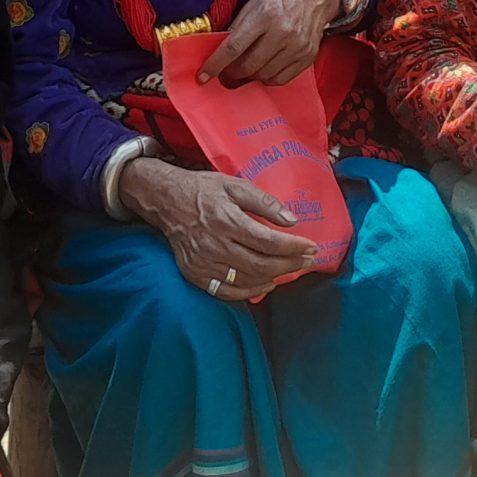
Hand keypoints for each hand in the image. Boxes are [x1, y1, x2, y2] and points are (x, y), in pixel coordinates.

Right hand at [120, 158, 319, 300]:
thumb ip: (265, 202)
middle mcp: (216, 245)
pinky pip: (227, 291)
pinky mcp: (196, 274)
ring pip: (247, 280)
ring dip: (274, 278)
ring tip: (291, 270)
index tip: (311, 247)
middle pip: (261, 264)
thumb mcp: (235, 185)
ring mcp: (204, 263)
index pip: (268, 241)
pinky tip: (266, 284)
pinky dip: (250, 292)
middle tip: (308, 261)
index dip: (293, 247)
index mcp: (227, 220)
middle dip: (290, 265)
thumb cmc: (203, 190)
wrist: (166, 201)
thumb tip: (292, 220)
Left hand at [201, 0, 342, 85]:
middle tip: (225, 73)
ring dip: (249, 76)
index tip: (202, 76)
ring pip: (263, 75)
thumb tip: (219, 51)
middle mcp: (283, 32)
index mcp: (265, 14)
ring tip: (246, 68)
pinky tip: (263, 68)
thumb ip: (238, 26)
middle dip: (231, 73)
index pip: (234, 47)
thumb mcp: (255, 2)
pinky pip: (281, 79)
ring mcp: (297, 46)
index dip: (215, 64)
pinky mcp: (308, 56)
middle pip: (248, 65)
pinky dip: (267, 78)